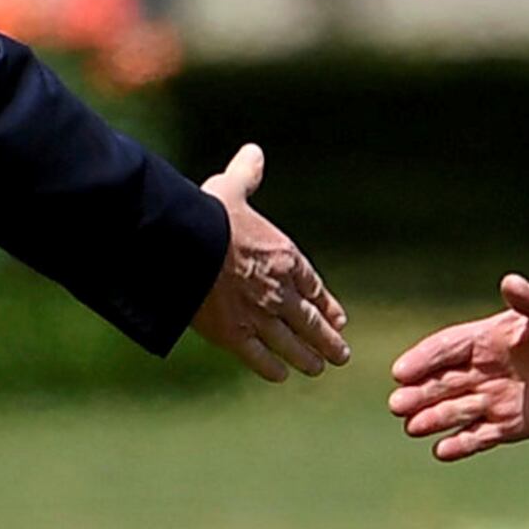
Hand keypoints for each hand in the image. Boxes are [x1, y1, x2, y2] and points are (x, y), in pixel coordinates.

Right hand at [190, 145, 348, 381]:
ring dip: (307, 358)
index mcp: (285, 258)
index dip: (327, 305)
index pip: (314, 288)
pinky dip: (271, 368)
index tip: (340, 319)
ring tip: (319, 369)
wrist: (187, 247)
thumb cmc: (209, 215)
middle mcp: (279, 292)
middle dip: (327, 339)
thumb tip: (254, 153)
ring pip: (291, 344)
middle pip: (310, 322)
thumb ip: (246, 176)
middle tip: (342, 355)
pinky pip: (259, 358)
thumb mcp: (230, 188)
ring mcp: (258, 317)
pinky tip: (280, 376)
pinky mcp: (234, 336)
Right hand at [387, 276, 528, 461]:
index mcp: (482, 340)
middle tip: (398, 404)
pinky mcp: (505, 425)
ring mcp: (490, 400)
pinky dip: (460, 444)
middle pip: (441, 383)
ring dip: (433, 420)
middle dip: (419, 394)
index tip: (401, 371)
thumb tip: (511, 281)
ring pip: (454, 411)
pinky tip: (441, 451)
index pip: (445, 349)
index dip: (423, 359)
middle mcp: (479, 371)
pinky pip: (478, 436)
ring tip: (413, 427)